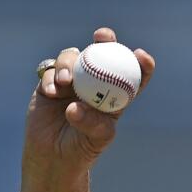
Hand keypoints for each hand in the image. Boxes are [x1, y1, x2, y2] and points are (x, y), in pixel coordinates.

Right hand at [24, 26, 155, 172]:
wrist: (53, 155)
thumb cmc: (83, 148)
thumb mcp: (96, 138)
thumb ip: (92, 123)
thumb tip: (74, 107)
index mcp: (116, 95)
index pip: (132, 75)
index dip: (140, 63)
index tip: (141, 55)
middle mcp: (95, 83)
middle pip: (102, 54)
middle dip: (105, 40)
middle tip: (103, 36)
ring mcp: (72, 81)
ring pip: (72, 57)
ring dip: (69, 63)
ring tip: (66, 81)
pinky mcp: (49, 83)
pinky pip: (49, 71)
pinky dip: (51, 77)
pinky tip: (52, 91)